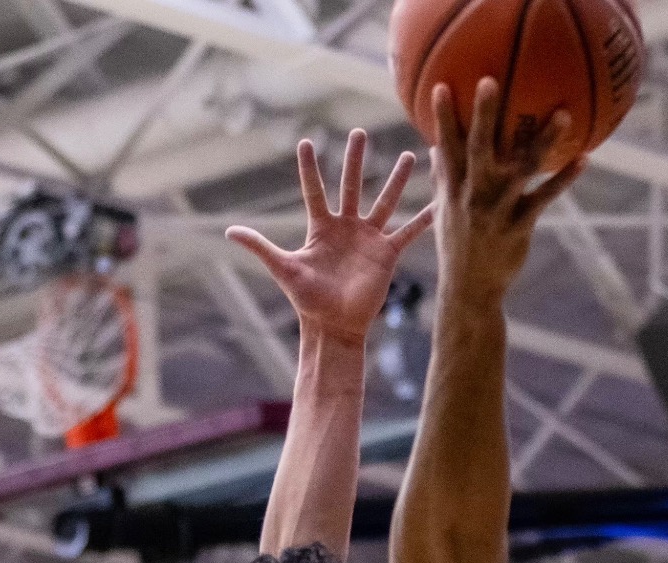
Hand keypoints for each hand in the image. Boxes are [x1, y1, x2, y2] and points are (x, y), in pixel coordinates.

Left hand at [226, 130, 434, 345]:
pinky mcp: (387, 254)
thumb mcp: (283, 268)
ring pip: (385, 202)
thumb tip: (229, 231)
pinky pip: (408, 233)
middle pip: (351, 185)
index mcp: (321, 228)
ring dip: (396, 180)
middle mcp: (346, 227)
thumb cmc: (307, 299)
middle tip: (359, 132)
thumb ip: (260, 246)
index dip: (309, 167)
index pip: (314, 190)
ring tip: (408, 154)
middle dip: (355, 159)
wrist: (334, 325)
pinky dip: (423, 220)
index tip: (306, 142)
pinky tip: (438, 204)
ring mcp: (369, 238)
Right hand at [429, 78, 584, 297]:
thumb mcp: (444, 212)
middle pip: (478, 148)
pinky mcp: (520, 224)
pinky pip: (545, 197)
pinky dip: (564, 178)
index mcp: (453, 190)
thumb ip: (443, 177)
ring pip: (522, 168)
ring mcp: (497, 209)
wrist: (469, 289)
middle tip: (490, 81)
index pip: (445, 147)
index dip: (443, 118)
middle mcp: (473, 194)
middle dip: (483, 115)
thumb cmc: (457, 247)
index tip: (443, 86)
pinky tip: (584, 158)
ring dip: (544, 140)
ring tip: (564, 115)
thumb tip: (435, 147)